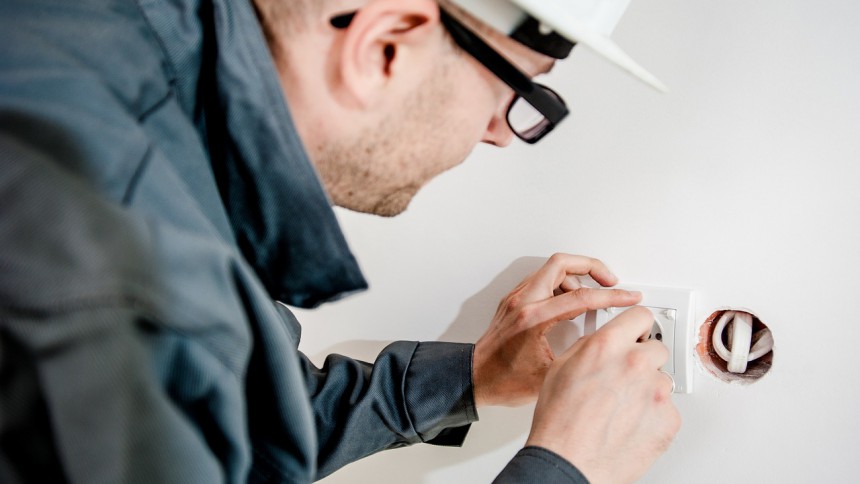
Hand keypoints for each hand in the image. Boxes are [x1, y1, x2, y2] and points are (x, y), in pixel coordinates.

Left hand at [472, 253, 641, 406]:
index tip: (628, 297)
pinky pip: (541, 280)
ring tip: (591, 295)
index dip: (612, 296)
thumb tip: (603, 346)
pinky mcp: (513, 302)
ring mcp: (516, 299)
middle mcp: (522, 302)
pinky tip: (569, 302)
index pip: (581, 296)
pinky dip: (560, 284)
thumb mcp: (550, 375)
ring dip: (575, 276)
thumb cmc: (503, 381)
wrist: (474, 379)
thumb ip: (579, 355)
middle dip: (592, 267)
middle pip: (562, 263)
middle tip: (610, 280)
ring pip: (550, 269)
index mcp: (533, 319)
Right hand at [526, 306, 681, 483]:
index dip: (637, 325)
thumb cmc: (559, 423)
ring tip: (621, 408)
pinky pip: (668, 408)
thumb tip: (603, 343)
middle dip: (642, 359)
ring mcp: (657, 392)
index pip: (641, 316)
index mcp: (608, 346)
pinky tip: (630, 423)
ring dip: (647, 389)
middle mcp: (636, 364)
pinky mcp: (669, 419)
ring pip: (662, 379)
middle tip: (624, 378)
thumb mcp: (560, 369)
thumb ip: (588, 347)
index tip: (638, 331)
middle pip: (656, 347)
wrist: (570, 463)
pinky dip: (653, 415)